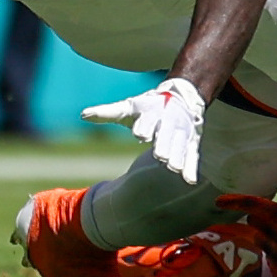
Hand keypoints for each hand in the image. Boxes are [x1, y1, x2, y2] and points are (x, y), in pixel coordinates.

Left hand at [84, 76, 205, 183]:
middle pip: (165, 133)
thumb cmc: (148, 106)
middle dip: (163, 143)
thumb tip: (83, 115)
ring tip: (174, 168)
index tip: (139, 134)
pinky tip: (189, 180)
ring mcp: (182, 131)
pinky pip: (193, 154)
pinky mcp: (192, 141)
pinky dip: (191, 167)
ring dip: (178, 156)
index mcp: (152, 112)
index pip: (148, 120)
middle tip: (160, 155)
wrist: (182, 96)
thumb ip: (107, 113)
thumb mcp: (128, 107)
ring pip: (180, 144)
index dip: (144, 127)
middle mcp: (169, 121)